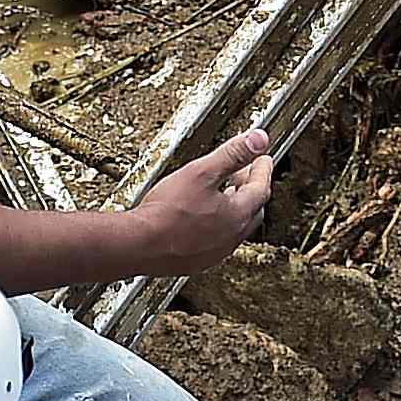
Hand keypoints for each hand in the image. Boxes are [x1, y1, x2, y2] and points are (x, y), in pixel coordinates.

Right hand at [125, 129, 272, 274]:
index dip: (262, 170)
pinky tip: (202, 216)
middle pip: (252, 209)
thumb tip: (258, 139)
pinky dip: (218, 223)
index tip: (262, 159)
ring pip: (235, 226)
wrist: (138, 245)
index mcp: (237, 215)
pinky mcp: (198, 261)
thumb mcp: (202, 172)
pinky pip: (218, 240)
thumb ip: (233, 154)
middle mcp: (231, 238)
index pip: (261, 189)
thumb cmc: (165, 212)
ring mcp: (215, 253)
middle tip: (245, 173)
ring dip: (235, 206)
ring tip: (224, 191)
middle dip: (251, 188)